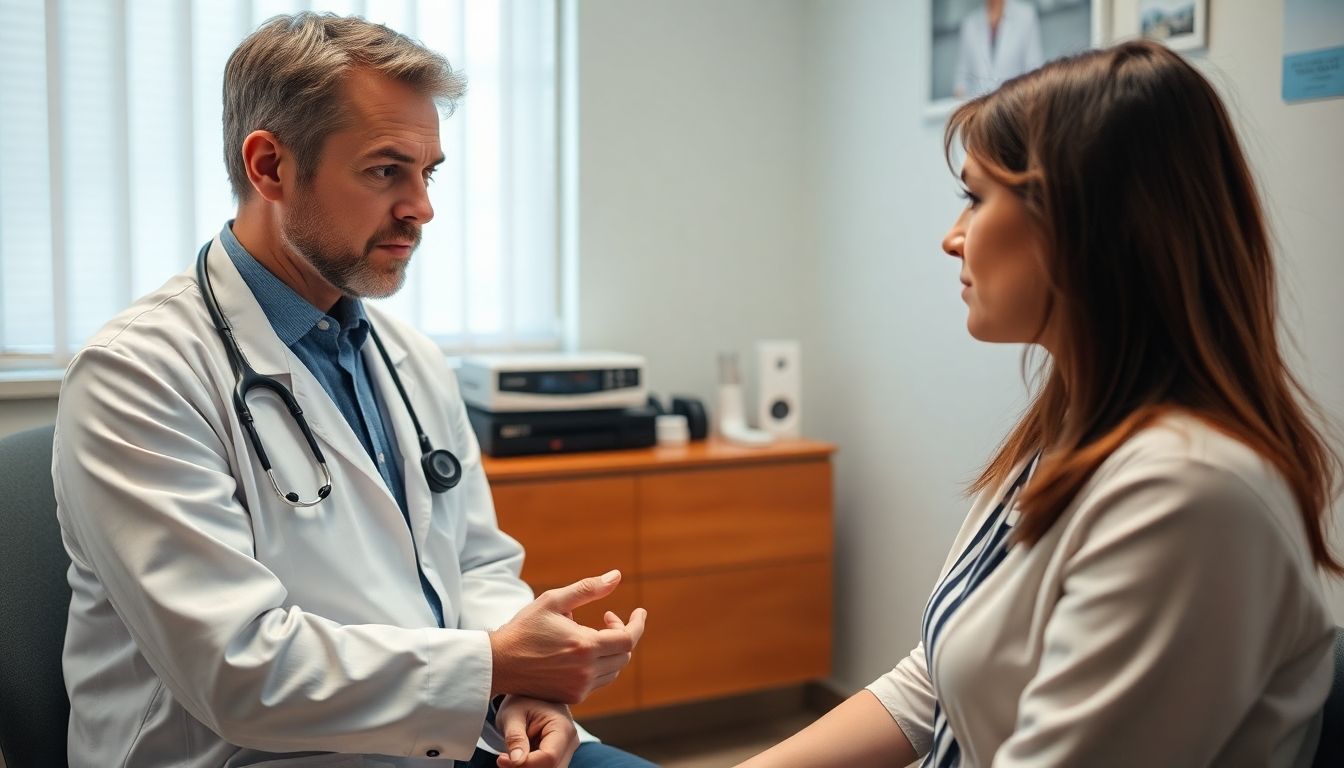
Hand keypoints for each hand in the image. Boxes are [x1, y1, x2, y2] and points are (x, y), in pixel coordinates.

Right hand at [489, 570, 647, 702]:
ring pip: (613, 670)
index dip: (637, 624)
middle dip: (621, 634)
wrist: (498, 663)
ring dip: (611, 651)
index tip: (639, 612)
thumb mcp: (553, 601)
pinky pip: (599, 682)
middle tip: (606, 618)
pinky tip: (582, 652)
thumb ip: (588, 588)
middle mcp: (586, 670)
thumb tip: (616, 576)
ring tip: (592, 633)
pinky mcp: (572, 697)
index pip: (628, 639)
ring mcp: (579, 687)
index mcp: (584, 646)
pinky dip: (599, 665)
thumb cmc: (524, 628)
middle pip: (624, 655)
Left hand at [495, 695, 577, 767]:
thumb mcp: (513, 715)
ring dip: (528, 767)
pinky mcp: (560, 755)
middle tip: (503, 759)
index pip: (549, 757)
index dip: (525, 764)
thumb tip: (516, 761)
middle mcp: (570, 741)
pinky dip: (530, 766)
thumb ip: (515, 738)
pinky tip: (519, 755)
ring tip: (510, 754)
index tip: (501, 759)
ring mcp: (567, 750)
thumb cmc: (521, 700)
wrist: (530, 694)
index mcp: (562, 727)